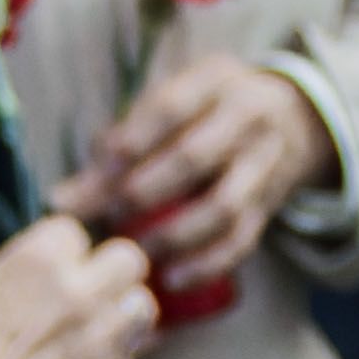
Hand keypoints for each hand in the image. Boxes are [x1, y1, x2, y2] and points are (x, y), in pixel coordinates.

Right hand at [0, 215, 159, 358]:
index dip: (60, 251)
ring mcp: (100, 340)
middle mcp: (80, 294)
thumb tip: (33, 269)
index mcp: (39, 262)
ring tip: (98, 326)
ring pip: (142, 306)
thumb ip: (12, 269)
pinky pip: (130, 357)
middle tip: (88, 289)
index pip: (73, 231)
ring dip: (122, 312)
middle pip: (127, 260)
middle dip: (108, 271)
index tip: (50, 267)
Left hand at [53, 54, 337, 296]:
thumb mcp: (175, 100)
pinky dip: (205, 264)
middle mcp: (247, 117)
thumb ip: (121, 139)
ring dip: (173, 234)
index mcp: (215, 79)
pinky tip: (172, 279)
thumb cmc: (208, 111)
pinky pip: (241, 242)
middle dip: (143, 192)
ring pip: (222, 206)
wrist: (293, 117)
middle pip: (193, 158)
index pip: (168, 109)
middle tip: (110, 217)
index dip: (127, 145)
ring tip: (136, 251)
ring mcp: (264, 162)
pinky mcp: (270, 205)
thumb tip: (65, 198)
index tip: (90, 177)